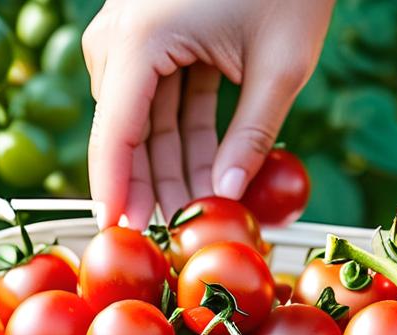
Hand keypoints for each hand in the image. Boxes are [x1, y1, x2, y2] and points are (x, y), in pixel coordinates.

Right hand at [82, 0, 334, 229]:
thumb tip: (227, 196)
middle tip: (179, 236)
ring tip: (202, 213)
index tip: (117, 235)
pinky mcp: (154, 38)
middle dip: (156, 187)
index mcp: (140, 41)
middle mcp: (123, 38)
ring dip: (174, 167)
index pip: (115, 135)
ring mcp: (134, 37)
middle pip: (127, 133)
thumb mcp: (281, 66)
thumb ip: (252, 136)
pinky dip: (184, 137)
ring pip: (145, 123)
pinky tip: (208, 174)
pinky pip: (161, 101)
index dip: (116, 192)